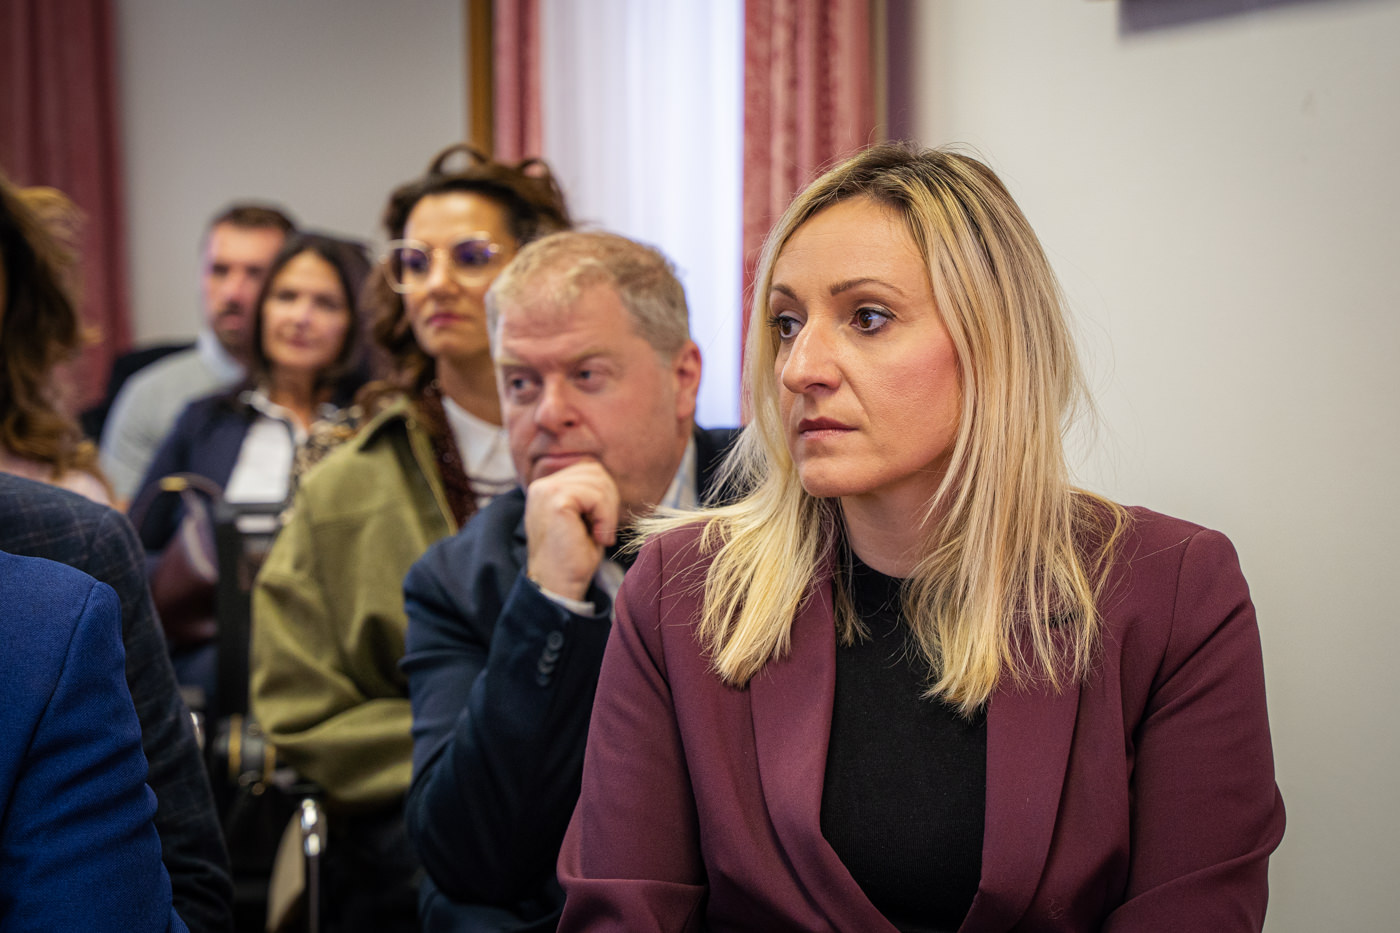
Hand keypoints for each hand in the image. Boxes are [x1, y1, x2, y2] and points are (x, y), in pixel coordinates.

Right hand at [523, 460, 619, 601]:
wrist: (558, 585)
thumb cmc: (574, 557)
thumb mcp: (583, 518)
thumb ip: (589, 494)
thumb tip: (606, 476)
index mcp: (547, 487)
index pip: (588, 469)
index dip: (604, 494)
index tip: (601, 524)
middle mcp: (542, 484)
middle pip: (594, 470)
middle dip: (609, 499)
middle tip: (605, 530)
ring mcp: (546, 490)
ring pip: (598, 481)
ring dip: (608, 511)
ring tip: (601, 535)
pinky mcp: (556, 500)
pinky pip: (596, 496)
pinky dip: (606, 518)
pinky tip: (599, 538)